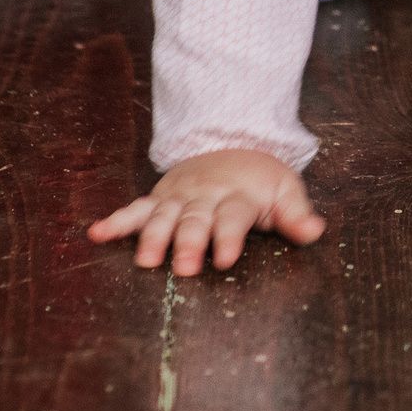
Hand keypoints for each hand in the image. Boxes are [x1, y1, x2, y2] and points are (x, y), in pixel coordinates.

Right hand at [85, 148, 325, 274]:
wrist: (232, 143)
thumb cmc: (260, 180)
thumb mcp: (285, 190)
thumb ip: (297, 214)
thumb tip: (316, 231)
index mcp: (237, 196)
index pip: (233, 217)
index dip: (229, 237)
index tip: (225, 258)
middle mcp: (204, 196)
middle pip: (195, 219)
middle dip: (189, 242)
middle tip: (184, 267)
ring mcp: (179, 197)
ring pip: (163, 216)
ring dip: (153, 236)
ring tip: (146, 259)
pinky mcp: (159, 199)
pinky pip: (135, 209)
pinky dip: (115, 221)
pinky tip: (96, 233)